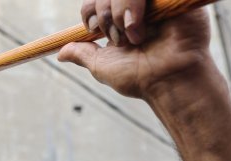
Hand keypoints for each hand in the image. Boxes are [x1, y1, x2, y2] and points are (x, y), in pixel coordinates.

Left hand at [59, 0, 212, 99]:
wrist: (169, 81)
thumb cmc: (141, 77)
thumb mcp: (103, 66)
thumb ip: (82, 53)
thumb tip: (61, 52)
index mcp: (122, 17)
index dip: (90, 9)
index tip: (92, 29)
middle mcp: (139, 6)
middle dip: (105, 12)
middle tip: (116, 37)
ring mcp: (157, 1)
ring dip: (121, 9)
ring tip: (134, 36)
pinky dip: (137, 3)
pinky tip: (139, 25)